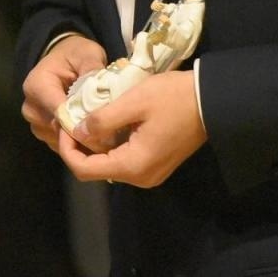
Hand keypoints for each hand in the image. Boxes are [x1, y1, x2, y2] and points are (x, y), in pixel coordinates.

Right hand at [21, 34, 105, 151]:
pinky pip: (60, 144)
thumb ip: (93, 70)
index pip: (60, 113)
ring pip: (60, 140)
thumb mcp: (87, 54)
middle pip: (59, 130)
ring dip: (81, 140)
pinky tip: (93, 136)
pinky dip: (76, 143)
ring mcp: (34, 122)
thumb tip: (102, 91)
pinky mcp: (41, 132)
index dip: (84, 122)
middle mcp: (31, 107)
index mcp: (37, 86)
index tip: (108, 127)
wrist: (62, 58)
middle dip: (85, 133)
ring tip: (105, 135)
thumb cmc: (73, 55)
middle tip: (112, 135)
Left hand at [58, 69, 205, 186]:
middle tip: (73, 119)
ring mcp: (150, 174)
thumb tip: (77, 131)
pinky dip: (111, 146)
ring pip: (109, 165)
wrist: (212, 100)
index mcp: (132, 166)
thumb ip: (102, 120)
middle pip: (95, 170)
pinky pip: (124, 161)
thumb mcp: (133, 102)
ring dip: (95, 146)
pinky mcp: (156, 165)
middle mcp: (140, 178)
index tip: (65, 123)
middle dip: (79, 146)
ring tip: (88, 118)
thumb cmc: (173, 98)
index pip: (84, 170)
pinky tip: (108, 124)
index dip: (67, 148)